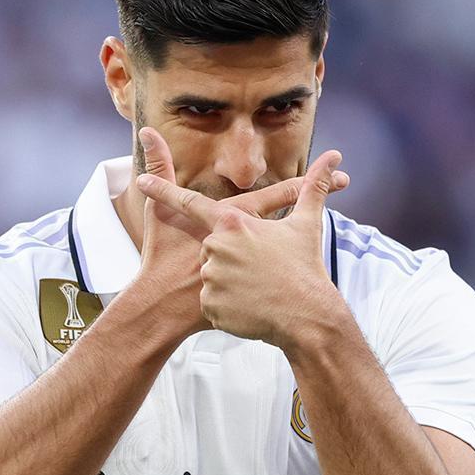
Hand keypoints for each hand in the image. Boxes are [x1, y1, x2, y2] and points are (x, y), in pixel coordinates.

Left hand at [136, 145, 348, 348]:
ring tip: (258, 291)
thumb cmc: (305, 267)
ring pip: (212, 277)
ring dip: (231, 284)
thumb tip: (333, 157)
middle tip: (260, 271)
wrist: (307, 317)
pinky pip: (213, 303)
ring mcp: (212, 278)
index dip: (164, 190)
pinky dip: (228, 307)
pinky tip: (249, 309)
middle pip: (211, 248)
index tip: (141, 179)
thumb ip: (313, 188)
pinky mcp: (210, 306)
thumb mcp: (307, 224)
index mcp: (234, 223)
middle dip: (231, 259)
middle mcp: (216, 247)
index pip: (190, 202)